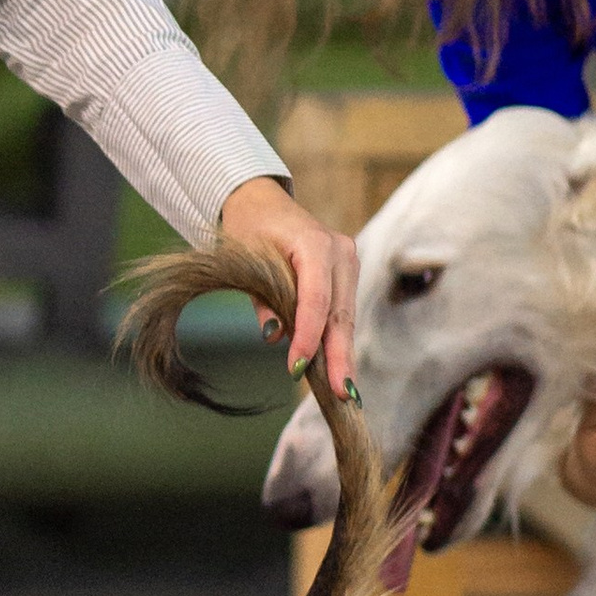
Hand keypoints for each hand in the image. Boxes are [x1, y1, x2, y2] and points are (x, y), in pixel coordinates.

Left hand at [220, 175, 356, 396]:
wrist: (262, 202)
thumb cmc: (249, 228)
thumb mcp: (246, 261)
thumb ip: (263, 299)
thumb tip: (276, 335)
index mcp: (315, 244)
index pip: (316, 299)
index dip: (309, 336)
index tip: (299, 367)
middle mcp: (341, 253)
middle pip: (340, 313)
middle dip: (339, 355)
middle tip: (342, 393)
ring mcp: (348, 263)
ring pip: (346, 317)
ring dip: (342, 354)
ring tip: (344, 390)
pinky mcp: (346, 274)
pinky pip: (342, 312)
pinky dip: (337, 340)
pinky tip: (339, 370)